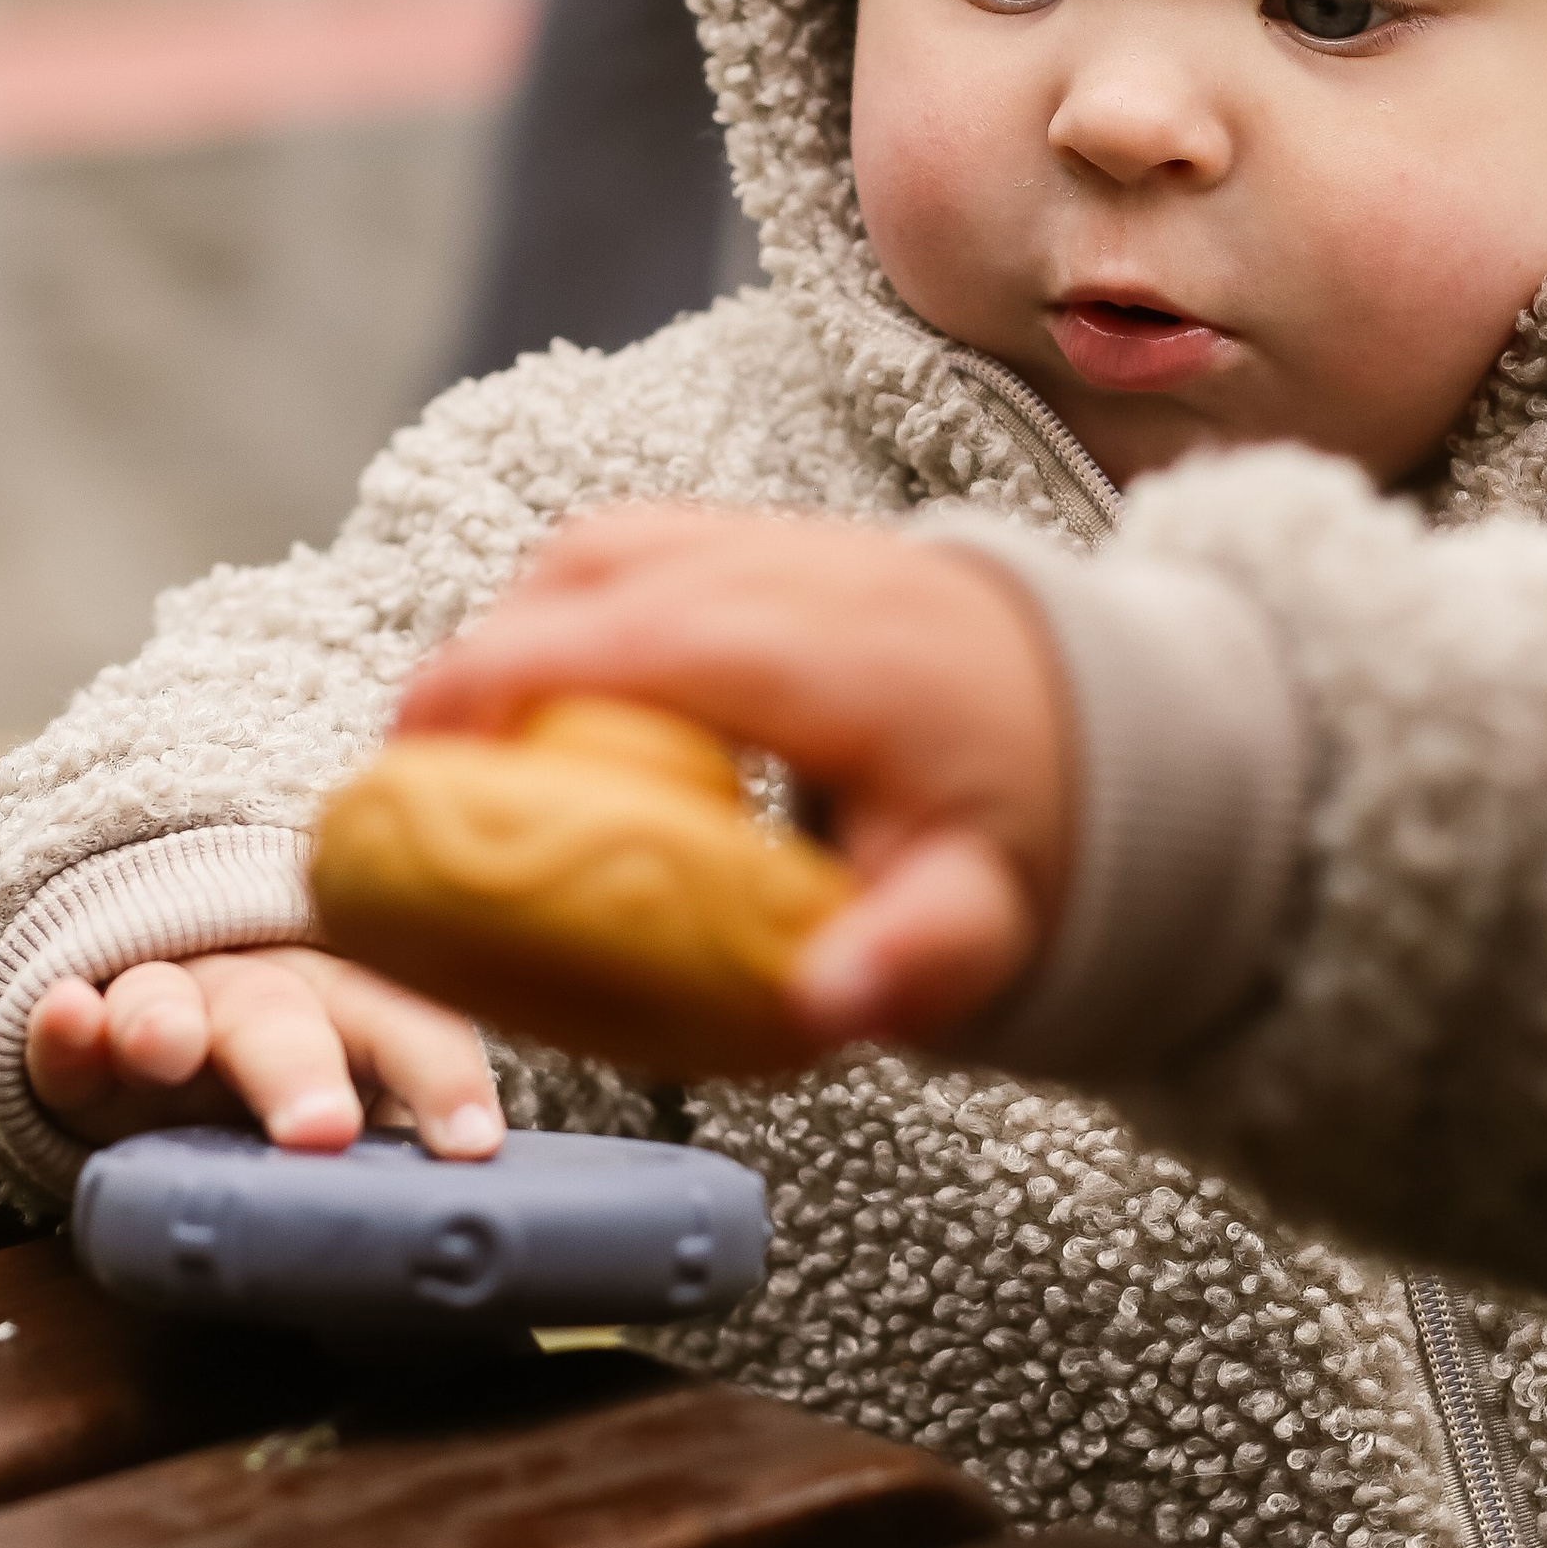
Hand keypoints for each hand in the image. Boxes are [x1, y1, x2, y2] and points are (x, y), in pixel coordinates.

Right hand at [26, 946, 503, 1157]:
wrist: (174, 1049)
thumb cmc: (290, 1104)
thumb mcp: (348, 1139)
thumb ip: (383, 1198)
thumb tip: (442, 1315)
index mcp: (349, 1016)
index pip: (406, 1032)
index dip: (440, 1078)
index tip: (469, 1144)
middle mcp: (262, 1002)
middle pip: (285, 1019)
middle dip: (300, 1069)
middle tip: (319, 1130)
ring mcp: (164, 1012)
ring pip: (168, 1001)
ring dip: (165, 1021)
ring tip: (164, 1049)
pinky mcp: (80, 1046)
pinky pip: (66, 1038)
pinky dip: (64, 1028)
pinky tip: (67, 1014)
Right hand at [394, 505, 1075, 1046]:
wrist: (1140, 728)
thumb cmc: (1048, 828)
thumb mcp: (1000, 915)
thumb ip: (917, 961)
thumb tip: (825, 1007)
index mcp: (834, 656)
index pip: (632, 635)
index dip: (499, 680)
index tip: (406, 758)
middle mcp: (805, 571)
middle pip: (598, 565)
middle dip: (483, 651)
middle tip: (417, 766)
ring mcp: (800, 540)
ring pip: (618, 540)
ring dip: (528, 622)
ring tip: (480, 734)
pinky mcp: (799, 543)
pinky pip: (658, 543)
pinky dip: (585, 605)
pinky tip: (573, 700)